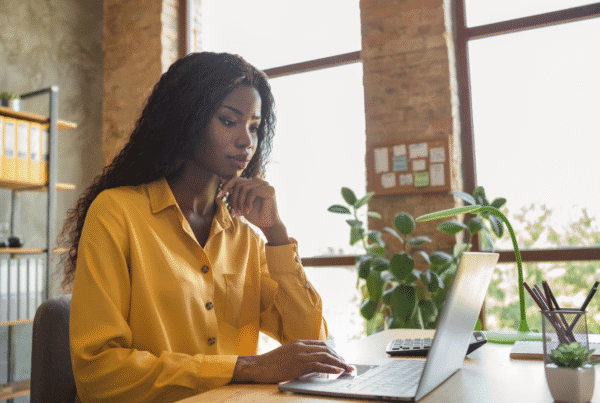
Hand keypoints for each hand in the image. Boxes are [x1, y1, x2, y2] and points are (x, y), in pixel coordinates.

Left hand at [218, 177, 285, 235]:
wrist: (267, 225)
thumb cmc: (255, 215)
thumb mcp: (241, 203)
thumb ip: (235, 193)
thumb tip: (223, 183)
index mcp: (252, 183)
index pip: (236, 179)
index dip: (226, 186)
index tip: (219, 195)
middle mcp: (259, 182)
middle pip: (239, 184)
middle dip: (234, 199)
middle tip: (234, 212)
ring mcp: (265, 185)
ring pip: (244, 188)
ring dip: (240, 202)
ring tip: (241, 213)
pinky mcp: (270, 189)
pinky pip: (252, 192)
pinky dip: (248, 202)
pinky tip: (248, 210)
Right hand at [231, 340, 353, 383]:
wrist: (257, 367)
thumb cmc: (270, 363)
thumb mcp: (286, 354)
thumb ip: (299, 355)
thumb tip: (312, 363)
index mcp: (298, 343)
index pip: (320, 344)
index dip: (332, 351)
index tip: (340, 358)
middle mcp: (300, 346)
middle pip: (325, 349)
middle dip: (339, 357)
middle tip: (347, 365)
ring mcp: (300, 355)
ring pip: (325, 356)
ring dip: (339, 363)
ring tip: (347, 369)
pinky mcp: (298, 364)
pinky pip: (319, 365)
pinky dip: (331, 368)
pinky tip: (338, 371)